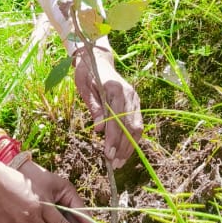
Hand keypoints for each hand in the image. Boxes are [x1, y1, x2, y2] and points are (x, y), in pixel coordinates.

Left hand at [72, 45, 142, 166]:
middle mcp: (129, 94)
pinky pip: (136, 124)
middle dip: (123, 147)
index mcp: (115, 89)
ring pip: (136, 127)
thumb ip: (94, 107)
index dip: (113, 138)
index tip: (108, 153)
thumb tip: (98, 129)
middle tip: (114, 163)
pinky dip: (132, 139)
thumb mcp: (85, 88)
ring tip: (119, 162)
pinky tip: (125, 151)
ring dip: (129, 146)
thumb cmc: (87, 73)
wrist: (97, 59)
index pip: (117, 119)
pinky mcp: (135, 102)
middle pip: (130, 126)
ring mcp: (134, 98)